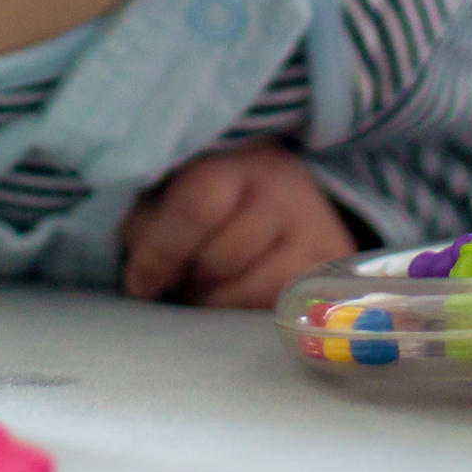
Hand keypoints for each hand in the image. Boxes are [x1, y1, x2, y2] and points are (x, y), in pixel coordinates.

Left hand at [121, 146, 356, 308]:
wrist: (292, 194)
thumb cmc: (218, 195)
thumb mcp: (178, 190)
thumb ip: (150, 223)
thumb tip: (142, 278)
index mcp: (236, 161)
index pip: (197, 209)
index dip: (160, 251)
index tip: (140, 281)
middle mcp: (284, 189)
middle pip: (221, 258)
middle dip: (189, 278)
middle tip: (180, 277)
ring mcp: (316, 228)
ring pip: (249, 291)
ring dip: (215, 300)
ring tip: (207, 286)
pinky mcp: (331, 267)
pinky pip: (277, 309)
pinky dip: (246, 311)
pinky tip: (237, 295)